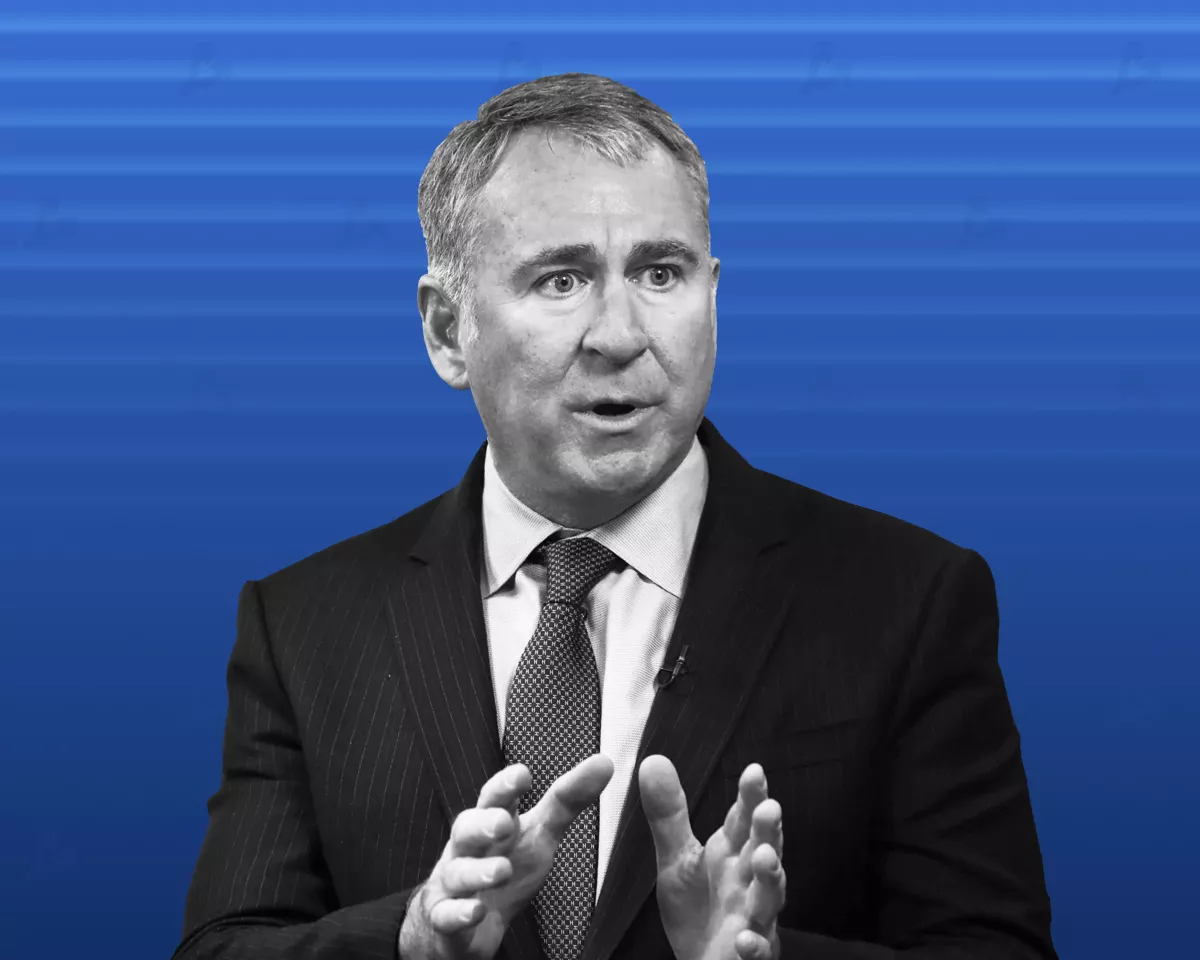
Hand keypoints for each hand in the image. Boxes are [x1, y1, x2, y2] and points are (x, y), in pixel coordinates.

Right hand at [398, 753, 612, 959]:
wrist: (467, 920)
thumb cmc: (506, 864)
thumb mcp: (540, 832)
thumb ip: (567, 800)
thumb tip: (604, 762)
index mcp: (490, 823)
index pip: (494, 798)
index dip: (505, 787)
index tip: (522, 775)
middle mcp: (468, 849)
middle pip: (466, 830)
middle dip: (482, 824)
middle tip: (503, 823)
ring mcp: (453, 884)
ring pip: (457, 873)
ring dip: (477, 872)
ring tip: (502, 870)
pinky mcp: (447, 919)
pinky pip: (446, 916)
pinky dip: (458, 913)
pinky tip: (475, 911)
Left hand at [639, 756, 785, 959]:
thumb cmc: (697, 908)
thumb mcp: (676, 858)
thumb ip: (669, 814)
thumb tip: (653, 761)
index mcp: (732, 854)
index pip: (744, 820)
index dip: (751, 797)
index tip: (753, 772)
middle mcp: (748, 882)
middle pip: (764, 851)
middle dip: (768, 831)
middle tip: (769, 808)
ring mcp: (754, 919)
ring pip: (769, 898)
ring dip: (771, 879)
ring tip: (766, 858)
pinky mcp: (750, 955)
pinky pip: (758, 950)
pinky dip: (754, 945)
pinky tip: (745, 939)